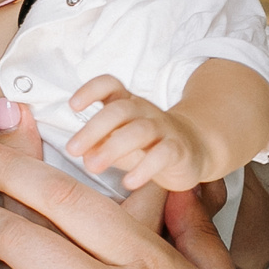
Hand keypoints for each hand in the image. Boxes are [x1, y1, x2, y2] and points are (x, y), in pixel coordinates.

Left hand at [64, 76, 214, 192]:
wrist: (196, 147)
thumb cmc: (148, 144)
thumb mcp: (119, 139)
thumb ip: (99, 143)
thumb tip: (80, 153)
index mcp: (128, 103)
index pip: (110, 85)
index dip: (91, 90)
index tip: (73, 105)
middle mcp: (145, 111)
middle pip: (119, 110)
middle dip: (93, 129)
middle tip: (72, 150)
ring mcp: (164, 129)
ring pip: (139, 131)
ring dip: (113, 148)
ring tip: (93, 167)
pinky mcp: (178, 150)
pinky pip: (163, 154)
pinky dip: (144, 168)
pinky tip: (129, 183)